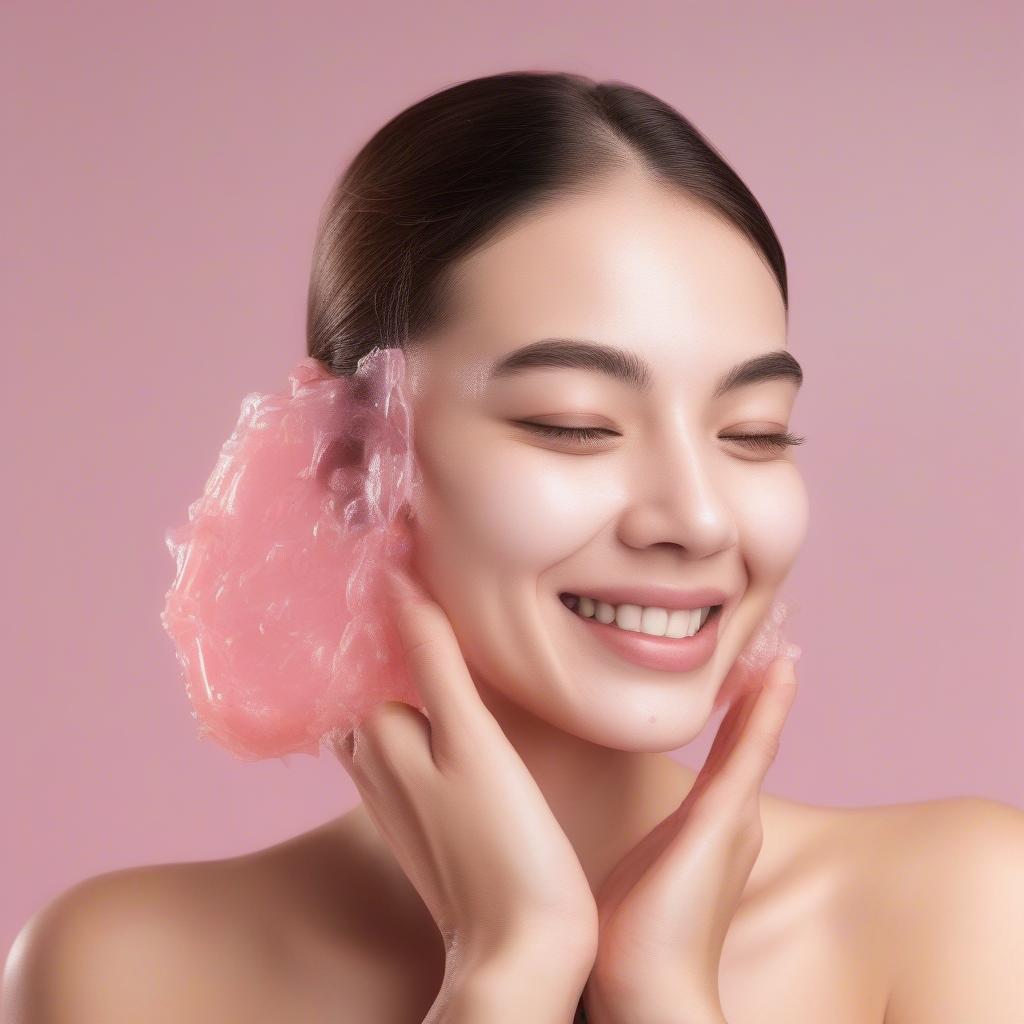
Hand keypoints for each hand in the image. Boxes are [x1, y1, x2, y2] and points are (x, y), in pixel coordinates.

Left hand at [329, 566, 598, 986]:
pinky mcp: (429, 817)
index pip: (364, 649)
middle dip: (387, 639)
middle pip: (372, 681)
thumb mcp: (471, 739)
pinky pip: (413, 748)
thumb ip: (434, 657)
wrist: (522, 953)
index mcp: (379, 736)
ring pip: (392, 714)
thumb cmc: (503, 846)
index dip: (378, 601)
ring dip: (408, 674)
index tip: (396, 548)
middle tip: (420, 581)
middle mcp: (376, 764)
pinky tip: (454, 704)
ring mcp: (399, 795)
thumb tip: (396, 574)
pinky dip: (427, 712)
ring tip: (438, 629)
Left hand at [586, 655, 799, 1021]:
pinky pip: (751, 752)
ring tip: (782, 652)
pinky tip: (780, 675)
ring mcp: (731, 820)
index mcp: (705, 831)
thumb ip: (634, 844)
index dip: (738, 718)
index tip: (742, 677)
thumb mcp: (630, 872)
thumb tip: (605, 831)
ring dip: (768, 697)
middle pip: (747, 745)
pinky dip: (768, 712)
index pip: (725, 760)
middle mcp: (728, 822)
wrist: (646, 991)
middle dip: (761, 699)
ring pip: (754, 742)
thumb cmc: (629, 939)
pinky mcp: (724, 821)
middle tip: (773, 649)